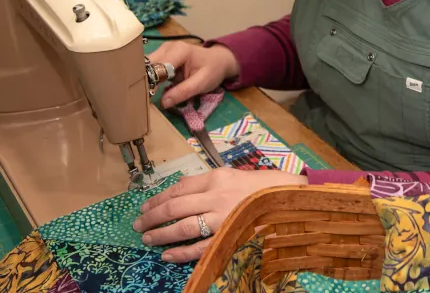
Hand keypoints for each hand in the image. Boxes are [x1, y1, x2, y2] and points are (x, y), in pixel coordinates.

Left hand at [132, 168, 307, 261]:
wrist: (291, 200)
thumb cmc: (263, 187)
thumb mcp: (234, 175)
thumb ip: (208, 182)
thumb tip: (180, 190)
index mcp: (216, 177)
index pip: (178, 188)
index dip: (157, 199)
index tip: (144, 207)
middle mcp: (216, 196)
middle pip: (174, 207)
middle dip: (152, 217)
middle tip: (138, 225)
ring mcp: (222, 218)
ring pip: (182, 228)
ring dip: (160, 235)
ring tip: (147, 239)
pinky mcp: (229, 237)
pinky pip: (199, 248)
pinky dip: (180, 253)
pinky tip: (168, 255)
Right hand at [148, 42, 240, 108]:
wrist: (218, 60)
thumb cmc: (213, 70)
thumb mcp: (202, 84)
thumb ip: (183, 92)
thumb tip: (163, 103)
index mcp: (179, 51)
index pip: (158, 67)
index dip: (151, 82)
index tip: (146, 98)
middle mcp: (168, 47)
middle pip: (148, 64)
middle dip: (145, 80)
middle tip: (143, 98)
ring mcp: (164, 49)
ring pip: (147, 65)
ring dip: (146, 79)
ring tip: (145, 94)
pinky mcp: (162, 55)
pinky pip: (151, 66)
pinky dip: (150, 77)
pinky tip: (150, 87)